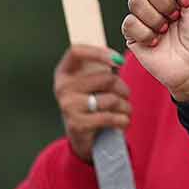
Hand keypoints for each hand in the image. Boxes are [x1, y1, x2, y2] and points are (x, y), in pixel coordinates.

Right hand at [52, 45, 128, 161]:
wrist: (82, 136)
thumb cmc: (91, 103)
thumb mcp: (90, 83)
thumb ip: (99, 67)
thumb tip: (118, 59)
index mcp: (64, 72)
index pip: (76, 51)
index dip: (99, 52)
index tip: (120, 61)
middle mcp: (62, 87)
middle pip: (106, 78)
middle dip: (123, 88)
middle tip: (124, 96)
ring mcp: (68, 106)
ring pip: (112, 99)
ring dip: (126, 107)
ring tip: (124, 111)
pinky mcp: (77, 124)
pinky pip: (110, 117)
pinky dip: (123, 120)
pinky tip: (122, 122)